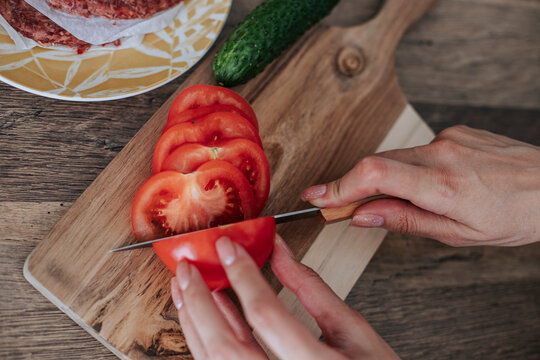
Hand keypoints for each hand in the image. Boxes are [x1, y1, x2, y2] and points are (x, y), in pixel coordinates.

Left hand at [170, 235, 398, 359]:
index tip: (227, 246)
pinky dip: (208, 340)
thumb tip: (280, 251)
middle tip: (188, 268)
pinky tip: (206, 316)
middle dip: (199, 301)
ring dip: (194, 322)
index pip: (267, 315)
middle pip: (225, 346)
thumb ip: (313, 290)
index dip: (243, 275)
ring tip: (185, 289)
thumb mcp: (354, 331)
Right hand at [302, 125, 539, 245]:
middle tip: (337, 207)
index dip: (338, 185)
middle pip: (376, 163)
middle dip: (351, 186)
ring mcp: (448, 138)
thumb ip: (405, 220)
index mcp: (444, 185)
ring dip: (382, 179)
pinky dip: (407, 168)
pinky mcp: (454, 132)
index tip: (315, 196)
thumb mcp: (459, 233)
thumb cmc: (516, 214)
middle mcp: (442, 153)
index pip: (374, 175)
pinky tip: (425, 183)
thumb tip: (363, 216)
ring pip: (394, 157)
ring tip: (392, 202)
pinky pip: (416, 150)